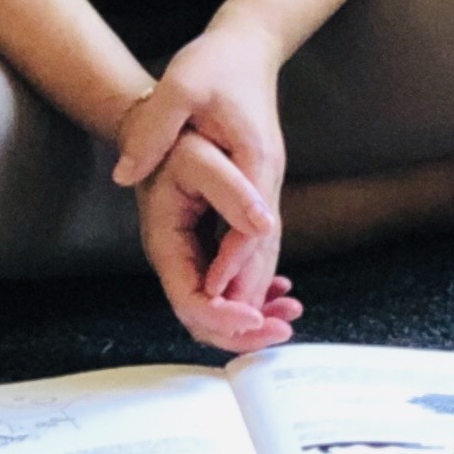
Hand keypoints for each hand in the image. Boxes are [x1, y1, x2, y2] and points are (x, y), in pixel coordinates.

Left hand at [116, 28, 294, 336]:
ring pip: (261, 252)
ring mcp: (263, 187)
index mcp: (255, 161)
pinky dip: (249, 272)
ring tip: (241, 332)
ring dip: (251, 292)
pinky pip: (252, 240)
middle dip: (247, 296)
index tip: (215, 300)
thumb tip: (124, 171)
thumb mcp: (181, 84)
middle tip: (232, 336)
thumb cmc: (215, 63)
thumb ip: (154, 127)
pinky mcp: (253, 188)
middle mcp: (266, 181)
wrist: (245, 46)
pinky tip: (243, 300)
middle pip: (261, 252)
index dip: (231, 268)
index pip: (248, 228)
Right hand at [139, 126, 300, 351]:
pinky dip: (255, 293)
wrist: (163, 122)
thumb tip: (261, 225)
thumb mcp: (201, 157)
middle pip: (204, 316)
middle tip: (283, 329)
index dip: (223, 318)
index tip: (256, 318)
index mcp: (167, 242)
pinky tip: (281, 291)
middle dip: (243, 330)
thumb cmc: (173, 136)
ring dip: (255, 315)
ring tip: (290, 311)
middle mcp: (176, 256)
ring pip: (220, 304)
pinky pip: (228, 286)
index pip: (190, 301)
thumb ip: (229, 191)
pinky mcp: (207, 248)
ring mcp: (191, 256)